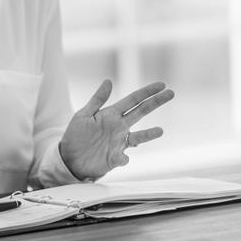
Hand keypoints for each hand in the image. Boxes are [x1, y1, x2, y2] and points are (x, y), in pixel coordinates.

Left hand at [59, 79, 174, 179]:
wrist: (69, 158)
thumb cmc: (76, 135)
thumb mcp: (83, 115)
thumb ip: (97, 99)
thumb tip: (108, 80)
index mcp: (112, 114)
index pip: (133, 100)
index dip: (147, 92)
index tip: (162, 85)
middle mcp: (119, 127)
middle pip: (141, 112)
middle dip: (156, 102)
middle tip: (171, 93)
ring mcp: (119, 142)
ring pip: (138, 136)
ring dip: (149, 134)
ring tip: (160, 131)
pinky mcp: (114, 159)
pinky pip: (122, 158)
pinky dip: (123, 158)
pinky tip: (122, 158)